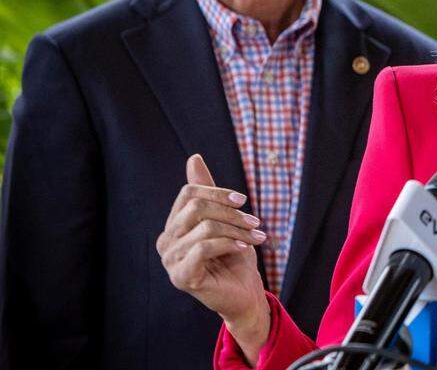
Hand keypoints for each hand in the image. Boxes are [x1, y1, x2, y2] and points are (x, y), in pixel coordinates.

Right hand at [157, 155, 269, 358]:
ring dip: (238, 230)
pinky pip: (204, 247)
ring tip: (256, 237)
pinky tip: (245, 249)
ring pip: (205, 226)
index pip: (189, 192)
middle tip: (255, 223)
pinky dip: (230, 244)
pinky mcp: (182, 276)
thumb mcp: (225, 220)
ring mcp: (171, 261)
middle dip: (231, 212)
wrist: (243, 292)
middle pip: (196, 207)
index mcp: (174, 225)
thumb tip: (194, 158)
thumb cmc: (234, 256)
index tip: (243, 200)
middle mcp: (166, 241)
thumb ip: (209, 193)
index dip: (218, 192)